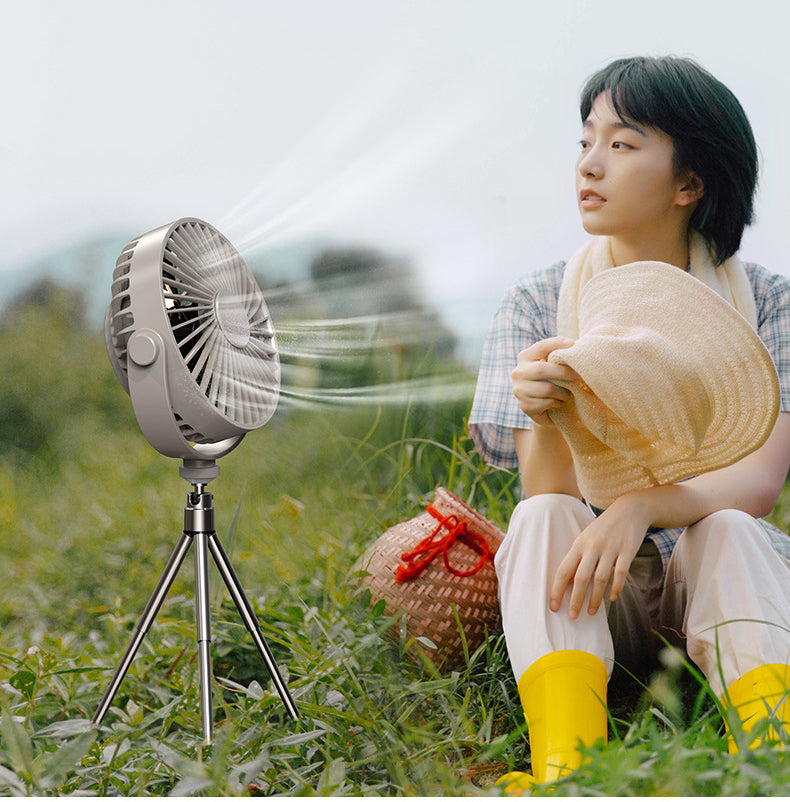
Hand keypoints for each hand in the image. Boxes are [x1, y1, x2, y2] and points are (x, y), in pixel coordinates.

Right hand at [511, 337, 577, 426]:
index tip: (572, 343)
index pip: (540, 347)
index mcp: (524, 358)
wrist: (541, 408)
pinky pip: (548, 402)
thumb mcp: (551, 365)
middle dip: (563, 372)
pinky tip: (559, 402)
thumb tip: (572, 344)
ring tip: (568, 393)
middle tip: (577, 376)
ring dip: (563, 392)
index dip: (556, 343)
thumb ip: (556, 355)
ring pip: (547, 389)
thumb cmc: (550, 381)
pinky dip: (558, 403)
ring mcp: (519, 390)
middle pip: (541, 369)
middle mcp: (518, 373)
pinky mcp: (525, 406)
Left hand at [549, 495, 649, 618]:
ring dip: (595, 598)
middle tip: (572, 617)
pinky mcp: (627, 551)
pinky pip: (620, 573)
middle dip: (575, 599)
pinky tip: (612, 599)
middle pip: (581, 577)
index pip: (564, 570)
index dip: (556, 589)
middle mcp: (592, 547)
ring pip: (600, 578)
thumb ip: (578, 557)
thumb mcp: (586, 538)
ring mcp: (610, 548)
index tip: (553, 606)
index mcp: (579, 544)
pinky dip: (616, 587)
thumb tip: (566, 581)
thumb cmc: (603, 528)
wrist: (629, 509)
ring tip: (591, 613)